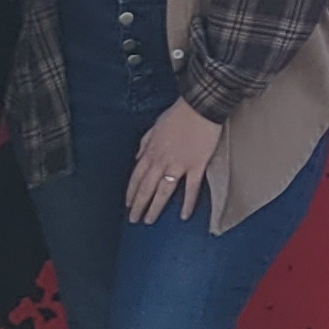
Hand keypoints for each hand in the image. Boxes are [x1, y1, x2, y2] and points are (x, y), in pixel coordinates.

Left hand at [127, 99, 222, 223]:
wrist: (200, 107)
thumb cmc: (178, 114)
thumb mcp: (155, 126)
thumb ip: (145, 143)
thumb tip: (137, 157)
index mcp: (151, 151)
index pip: (136, 177)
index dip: (131, 192)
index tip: (128, 204)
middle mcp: (161, 161)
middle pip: (146, 188)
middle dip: (138, 205)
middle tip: (134, 220)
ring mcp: (178, 165)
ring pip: (163, 191)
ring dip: (155, 207)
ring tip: (150, 220)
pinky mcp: (196, 166)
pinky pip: (191, 188)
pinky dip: (187, 203)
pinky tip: (183, 215)